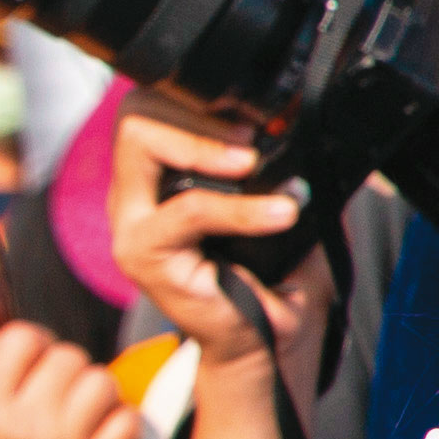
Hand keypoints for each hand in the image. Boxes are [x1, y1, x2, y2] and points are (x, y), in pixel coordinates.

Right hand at [0, 304, 143, 438]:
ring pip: (101, 383)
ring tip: (76, 409)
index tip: (27, 358)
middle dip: (62, 366)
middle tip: (52, 387)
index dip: (29, 341)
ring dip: (92, 391)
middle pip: (68, 356)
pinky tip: (97, 432)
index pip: (23, 338)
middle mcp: (26, 425)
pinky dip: (117, 421)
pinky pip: (126, 420)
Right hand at [107, 97, 333, 371]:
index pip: (151, 107)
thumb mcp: (275, 203)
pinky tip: (278, 214)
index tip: (256, 112)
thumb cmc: (269, 276)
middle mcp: (135, 197)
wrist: (264, 342)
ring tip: (252, 164)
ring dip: (204, 144)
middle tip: (250, 135)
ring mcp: (132, 225)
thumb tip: (306, 126)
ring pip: (142, 144)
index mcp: (159, 179)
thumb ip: (278, 166)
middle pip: (135, 114)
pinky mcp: (143, 256)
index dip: (197, 96)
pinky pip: (187, 211)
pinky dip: (237, 208)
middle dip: (192, 109)